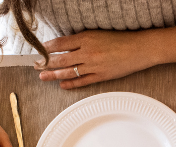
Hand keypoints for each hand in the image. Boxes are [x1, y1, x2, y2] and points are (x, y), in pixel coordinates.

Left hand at [36, 31, 161, 89]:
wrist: (141, 48)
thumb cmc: (122, 39)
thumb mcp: (98, 33)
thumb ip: (81, 39)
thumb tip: (64, 45)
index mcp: (85, 38)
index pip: (59, 43)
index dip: (46, 48)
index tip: (39, 51)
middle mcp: (87, 52)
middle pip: (60, 59)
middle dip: (45, 63)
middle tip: (35, 65)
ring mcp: (94, 65)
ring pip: (68, 71)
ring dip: (53, 74)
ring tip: (43, 76)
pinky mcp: (102, 75)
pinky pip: (82, 81)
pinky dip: (71, 83)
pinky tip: (62, 85)